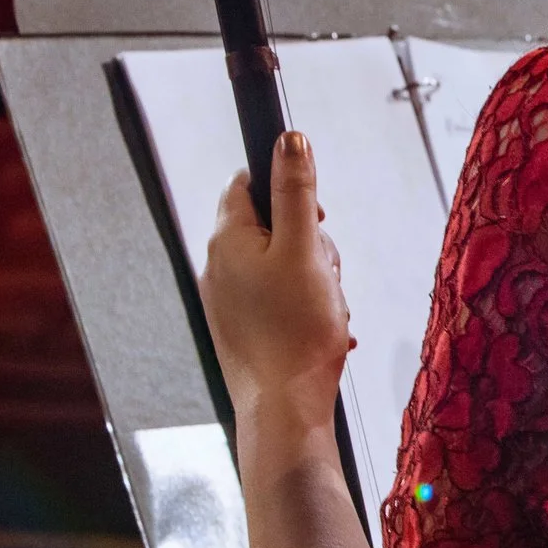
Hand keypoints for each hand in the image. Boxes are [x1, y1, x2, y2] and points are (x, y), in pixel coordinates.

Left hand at [200, 131, 351, 431]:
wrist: (285, 407)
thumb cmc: (296, 330)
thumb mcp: (306, 248)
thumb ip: (297, 190)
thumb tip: (290, 139)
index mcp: (228, 240)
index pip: (248, 183)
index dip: (287, 186)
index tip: (315, 214)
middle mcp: (220, 267)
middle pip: (272, 225)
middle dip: (311, 240)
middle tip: (326, 269)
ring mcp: (230, 301)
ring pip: (282, 263)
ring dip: (315, 276)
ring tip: (328, 305)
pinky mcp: (245, 329)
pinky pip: (281, 298)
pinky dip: (307, 305)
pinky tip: (325, 327)